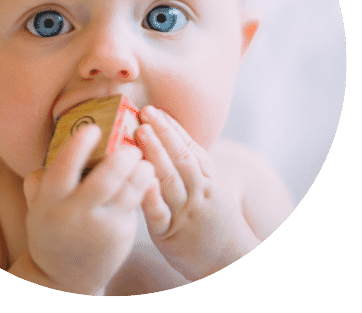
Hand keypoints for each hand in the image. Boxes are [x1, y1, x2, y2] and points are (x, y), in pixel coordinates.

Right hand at [24, 124, 154, 294]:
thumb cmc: (52, 231)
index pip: (63, 169)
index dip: (79, 147)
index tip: (93, 129)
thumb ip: (39, 182)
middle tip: (131, 146)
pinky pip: (136, 204)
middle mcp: (76, 214)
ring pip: (128, 192)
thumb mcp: (37, 208)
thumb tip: (49, 154)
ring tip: (144, 159)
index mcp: (50, 202)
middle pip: (104, 180)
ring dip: (141, 171)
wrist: (64, 278)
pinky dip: (145, 186)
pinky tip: (148, 175)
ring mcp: (101, 227)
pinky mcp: (121, 234)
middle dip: (122, 159)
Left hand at [136, 107, 259, 280]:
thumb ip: (193, 167)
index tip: (157, 110)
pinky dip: (152, 196)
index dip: (172, 127)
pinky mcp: (169, 234)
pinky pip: (160, 214)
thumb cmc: (214, 220)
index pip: (190, 148)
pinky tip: (142, 179)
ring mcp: (184, 213)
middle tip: (146, 111)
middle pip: (181, 158)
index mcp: (208, 179)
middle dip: (163, 133)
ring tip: (141, 132)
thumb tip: (169, 138)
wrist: (231, 263)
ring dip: (155, 153)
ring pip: (170, 179)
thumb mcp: (212, 190)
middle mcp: (198, 192)